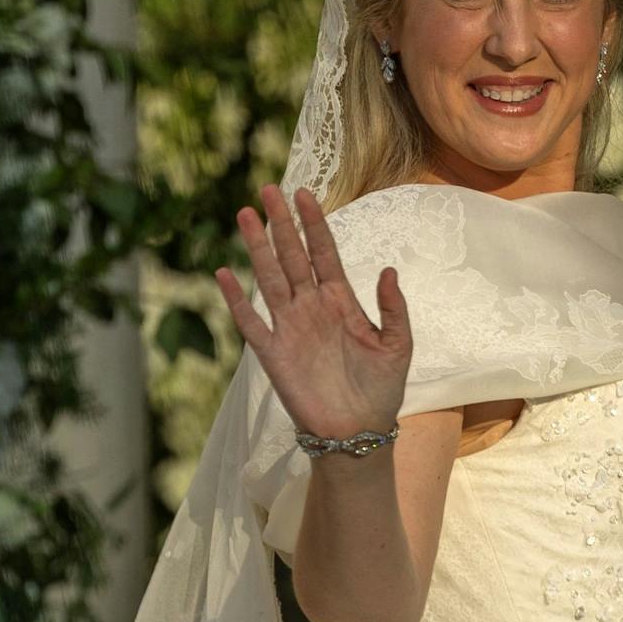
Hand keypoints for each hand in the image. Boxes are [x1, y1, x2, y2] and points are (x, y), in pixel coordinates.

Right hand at [214, 184, 412, 440]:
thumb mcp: (398, 345)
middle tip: (268, 190)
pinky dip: (237, 300)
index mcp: (340, 300)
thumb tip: (389, 270)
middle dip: (280, 224)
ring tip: (246, 215)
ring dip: (257, 248)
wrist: (358, 431)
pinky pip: (251, 322)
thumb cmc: (381, 389)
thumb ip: (394, 309)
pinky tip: (224, 274)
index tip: (304, 194)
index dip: (313, 223)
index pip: (324, 252)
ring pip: (270, 278)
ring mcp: (290, 328)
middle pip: (292, 256)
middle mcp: (311, 307)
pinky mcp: (273, 354)